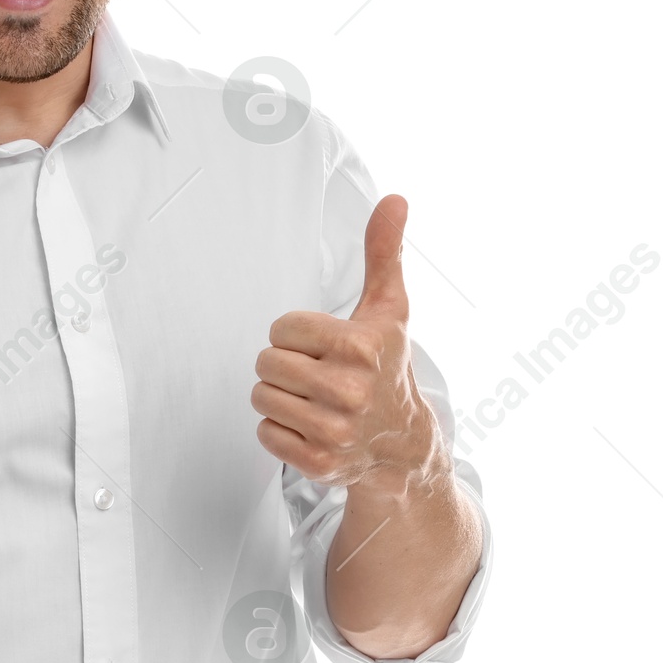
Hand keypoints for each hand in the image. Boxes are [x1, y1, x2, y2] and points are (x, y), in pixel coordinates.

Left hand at [251, 194, 446, 499]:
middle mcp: (350, 391)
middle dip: (286, 365)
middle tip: (317, 375)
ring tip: (313, 400)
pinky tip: (311, 427)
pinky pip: (265, 433)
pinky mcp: (318, 462)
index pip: (282, 327)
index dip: (298, 334)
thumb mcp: (388, 310)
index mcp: (361, 347)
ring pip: (261, 397)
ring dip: (280, 397)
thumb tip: (394, 199)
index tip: (326, 347)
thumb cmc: (387, 368)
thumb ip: (384, 253)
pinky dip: (281, 430)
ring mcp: (334, 431)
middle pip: (266, 362)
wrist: (401, 444)